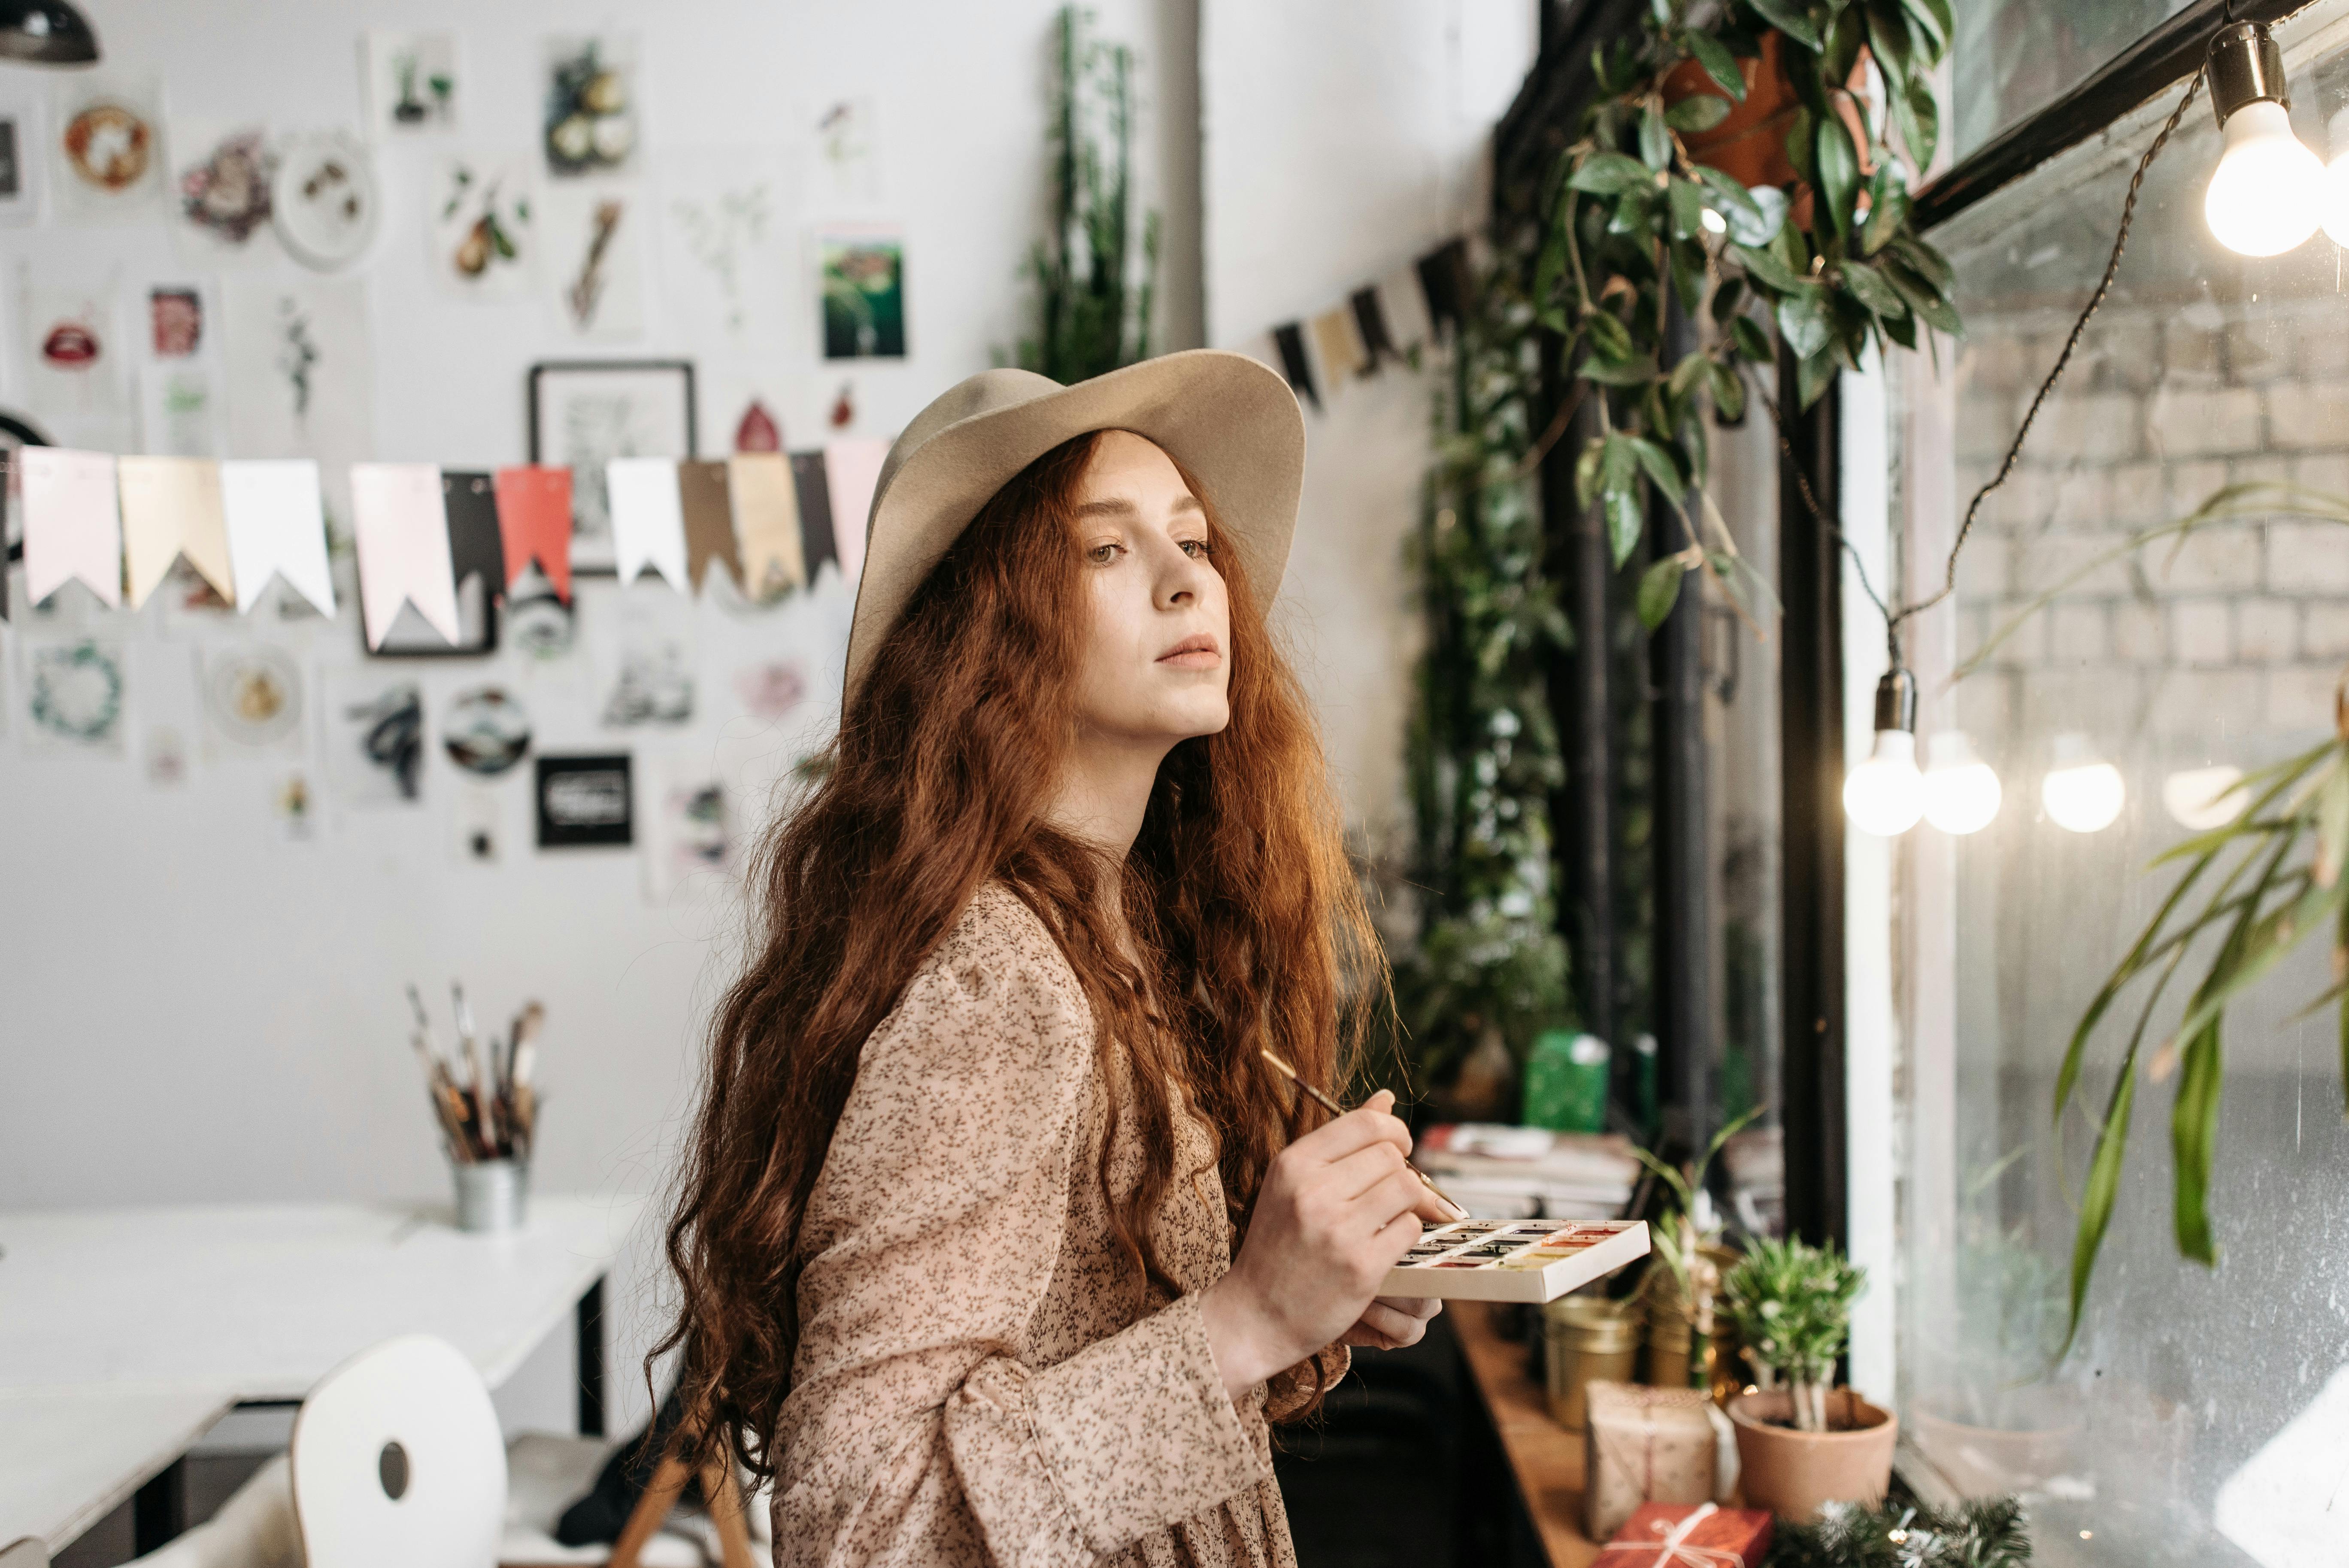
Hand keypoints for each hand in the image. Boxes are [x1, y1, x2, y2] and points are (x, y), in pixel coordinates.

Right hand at [1200, 1090, 1456, 1399]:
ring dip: (1408, 1203)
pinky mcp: (1362, 1268)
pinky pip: (1409, 1229)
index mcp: (1293, 1164)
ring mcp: (1338, 1230)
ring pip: (1407, 1189)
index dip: (1394, 1131)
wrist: (1255, 1316)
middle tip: (1391, 1192)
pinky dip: (1406, 1234)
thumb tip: (1387, 1097)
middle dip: (1401, 1171)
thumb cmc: (1277, 1246)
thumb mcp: (1293, 1184)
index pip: (1367, 1124)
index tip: (1397, 1148)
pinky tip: (1385, 1245)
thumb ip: (1340, 1140)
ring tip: (1388, 1217)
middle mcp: (1312, 1192)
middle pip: (1392, 1156)